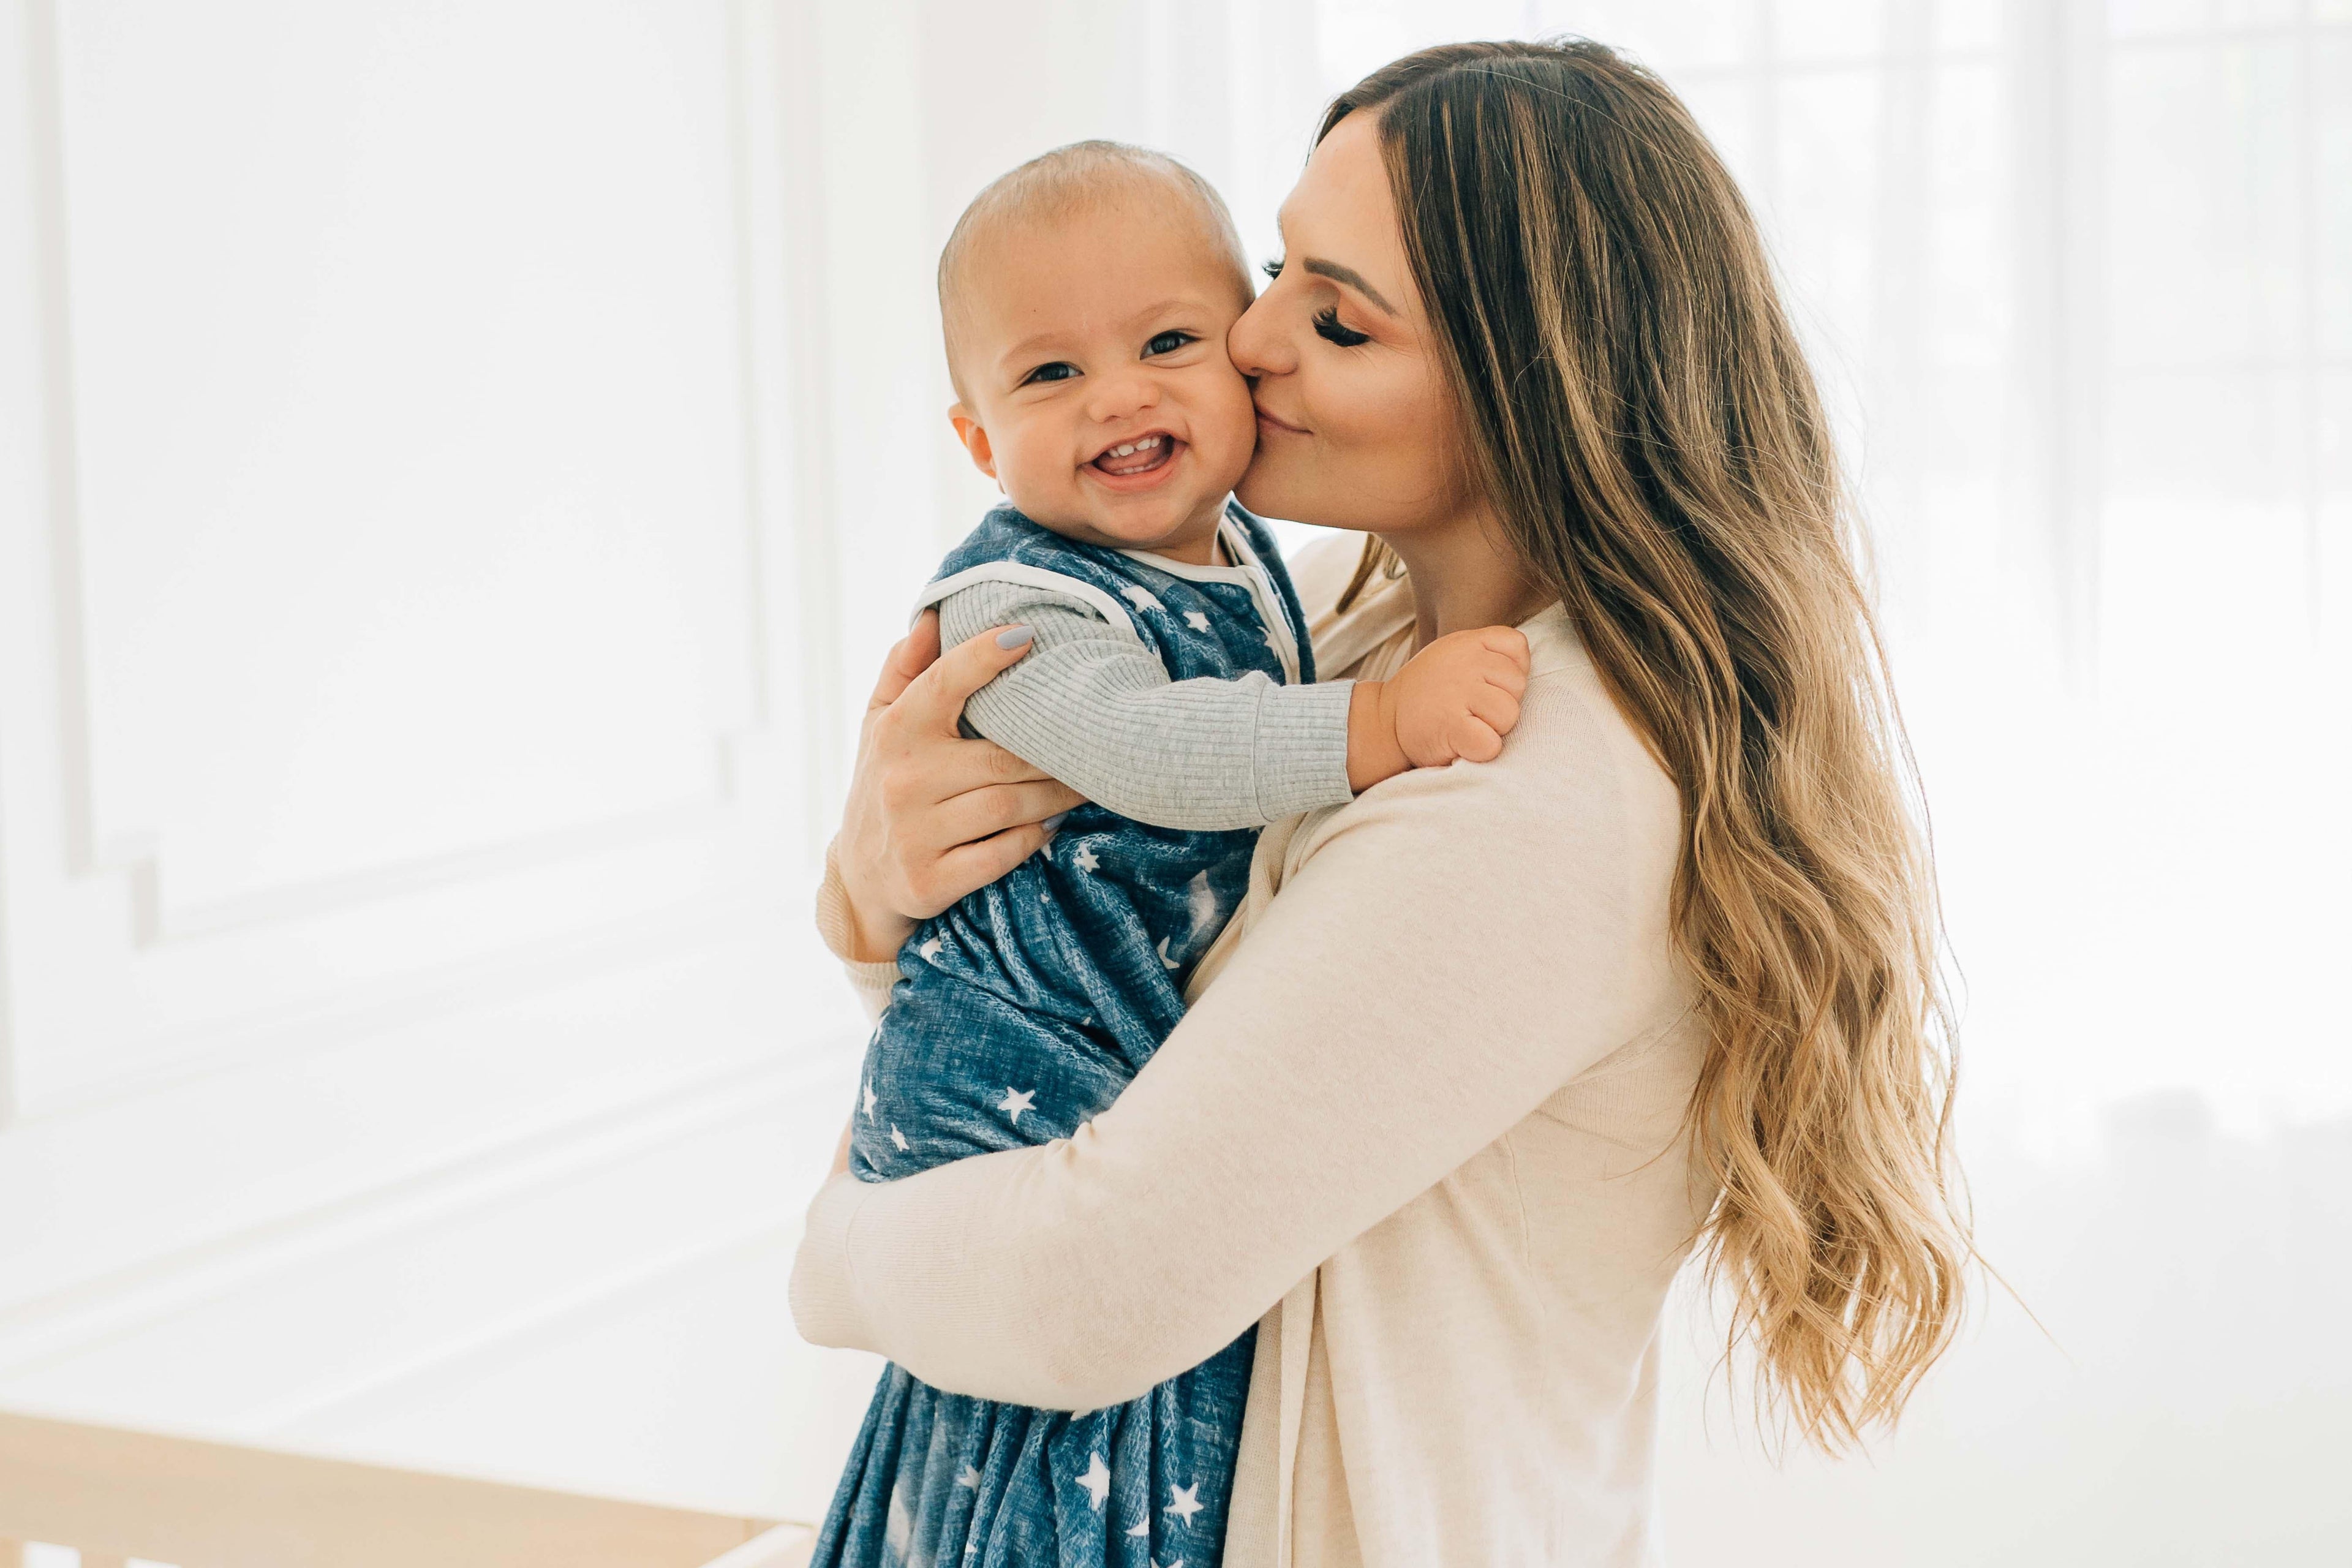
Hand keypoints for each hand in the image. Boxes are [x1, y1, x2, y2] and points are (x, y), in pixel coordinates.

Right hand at [835, 612, 1086, 960]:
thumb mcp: (879, 723)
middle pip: (1003, 757)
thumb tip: (932, 615)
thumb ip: (904, 669)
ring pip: (1010, 806)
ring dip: (1056, 796)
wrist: (860, 878)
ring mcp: (916, 834)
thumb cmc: (883, 783)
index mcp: (895, 732)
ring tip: (1084, 783)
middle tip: (1093, 741)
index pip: (944, 682)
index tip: (1028, 634)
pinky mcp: (931, 881)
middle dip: (1055, 752)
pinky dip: (1033, 839)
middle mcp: (903, 780)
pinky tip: (1051, 825)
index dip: (985, 655)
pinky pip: (1002, 854)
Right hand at [1378, 626, 1530, 770]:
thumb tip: (1522, 668)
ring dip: (1493, 728)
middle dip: (1501, 703)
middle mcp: (1465, 663)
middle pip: (1518, 685)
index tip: (1487, 684)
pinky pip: (1491, 744)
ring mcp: (1458, 693)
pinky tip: (1462, 744)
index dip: (1510, 670)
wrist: (1383, 721)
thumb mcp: (1451, 655)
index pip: (1517, 645)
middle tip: (1471, 710)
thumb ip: (1485, 652)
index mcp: (1467, 642)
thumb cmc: (1426, 693)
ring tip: (1467, 725)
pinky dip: (1481, 751)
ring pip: (1509, 714)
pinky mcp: (1451, 726)